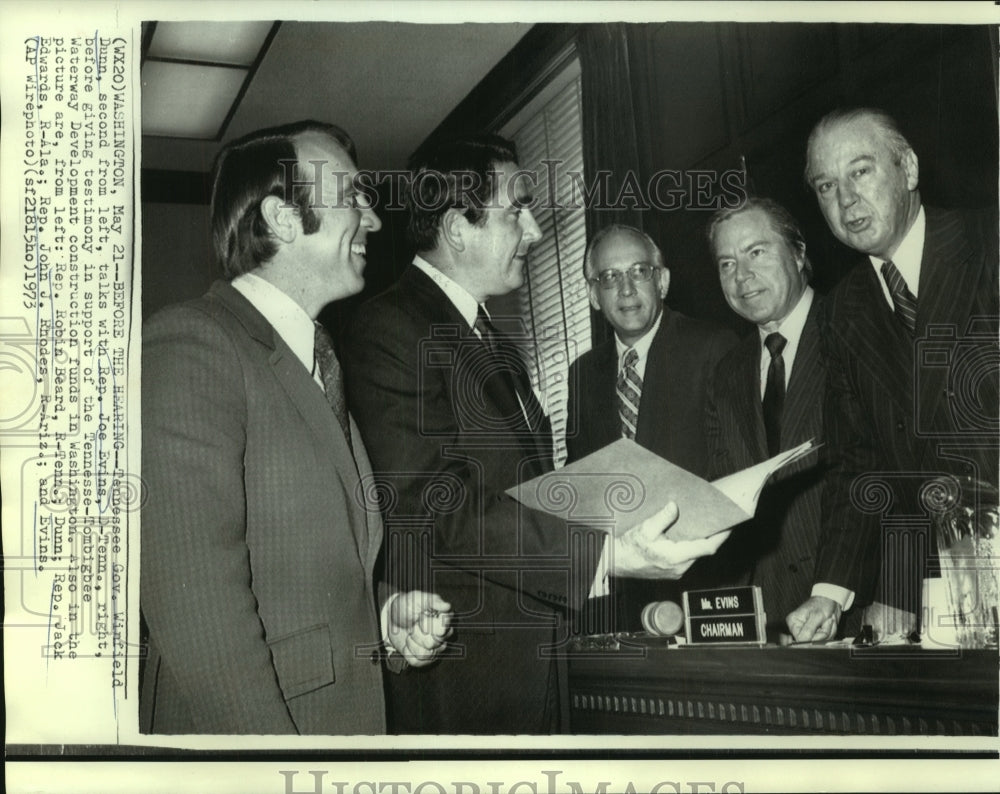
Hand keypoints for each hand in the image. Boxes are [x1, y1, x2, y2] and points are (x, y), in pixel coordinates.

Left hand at [387, 591, 452, 666]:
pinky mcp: (425, 658)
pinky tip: (408, 643)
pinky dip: (409, 652)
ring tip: (411, 633)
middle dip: (418, 633)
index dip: (428, 625)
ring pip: (426, 654)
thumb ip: (432, 601)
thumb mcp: (416, 598)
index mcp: (444, 619)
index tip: (420, 617)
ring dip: (413, 643)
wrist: (393, 618)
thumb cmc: (407, 606)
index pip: (443, 629)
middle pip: (434, 642)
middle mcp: (443, 635)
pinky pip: (417, 661)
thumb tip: (447, 606)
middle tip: (414, 624)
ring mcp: (435, 648)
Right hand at [611, 502, 731, 578]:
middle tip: (718, 519)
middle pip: (703, 550)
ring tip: (705, 524)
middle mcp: (680, 566)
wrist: (615, 562)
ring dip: (701, 540)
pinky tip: (689, 534)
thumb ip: (661, 518)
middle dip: (712, 535)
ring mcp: (676, 570)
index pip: (707, 547)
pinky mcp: (671, 570)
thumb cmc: (628, 548)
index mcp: (676, 557)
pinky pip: (688, 557)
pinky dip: (692, 546)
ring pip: (696, 554)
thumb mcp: (644, 530)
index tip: (730, 524)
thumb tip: (674, 506)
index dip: (721, 536)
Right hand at [786, 595, 840, 641]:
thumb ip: (808, 630)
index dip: (813, 637)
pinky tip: (828, 624)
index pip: (800, 639)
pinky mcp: (816, 634)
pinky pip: (825, 640)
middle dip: (822, 633)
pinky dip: (830, 632)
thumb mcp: (816, 616)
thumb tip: (802, 642)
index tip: (819, 627)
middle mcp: (799, 629)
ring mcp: (808, 632)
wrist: (831, 601)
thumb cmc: (822, 604)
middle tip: (825, 621)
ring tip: (827, 621)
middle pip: (811, 642)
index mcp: (794, 622)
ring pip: (819, 642)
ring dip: (827, 631)